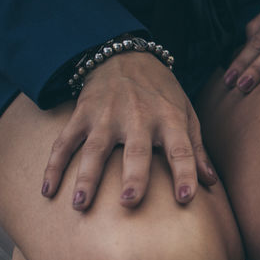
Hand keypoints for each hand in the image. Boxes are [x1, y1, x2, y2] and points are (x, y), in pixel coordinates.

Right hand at [41, 53, 218, 210]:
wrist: (125, 55)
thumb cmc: (162, 93)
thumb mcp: (185, 113)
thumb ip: (196, 149)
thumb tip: (211, 182)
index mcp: (169, 120)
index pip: (182, 150)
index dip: (185, 174)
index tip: (186, 199)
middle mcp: (138, 118)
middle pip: (136, 151)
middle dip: (133, 176)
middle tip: (129, 202)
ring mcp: (107, 116)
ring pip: (95, 149)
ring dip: (86, 177)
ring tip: (80, 205)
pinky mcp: (82, 114)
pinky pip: (65, 142)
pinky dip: (54, 165)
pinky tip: (48, 190)